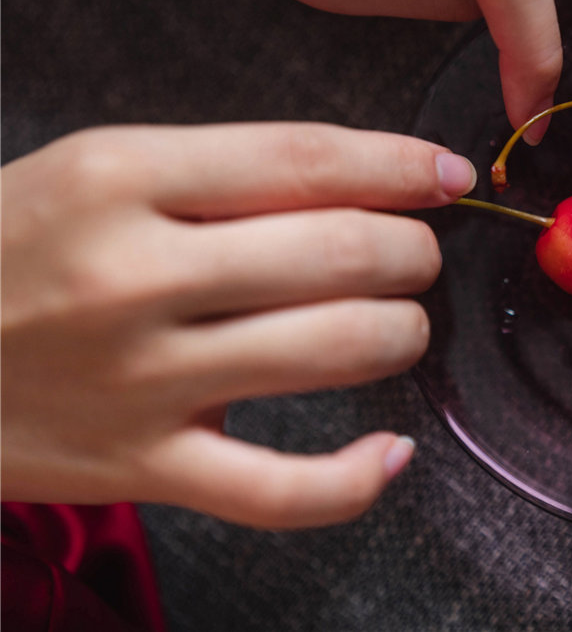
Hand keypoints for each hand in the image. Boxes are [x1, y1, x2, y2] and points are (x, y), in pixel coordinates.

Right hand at [0, 123, 476, 527]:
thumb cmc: (12, 246)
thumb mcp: (98, 172)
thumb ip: (223, 173)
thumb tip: (363, 183)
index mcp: (122, 178)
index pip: (304, 159)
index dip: (399, 166)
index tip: (449, 176)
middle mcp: (133, 276)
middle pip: (338, 253)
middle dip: (412, 252)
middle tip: (418, 255)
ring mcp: (139, 381)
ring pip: (332, 352)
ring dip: (403, 335)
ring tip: (401, 324)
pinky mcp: (138, 468)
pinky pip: (278, 489)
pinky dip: (355, 478)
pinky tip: (391, 452)